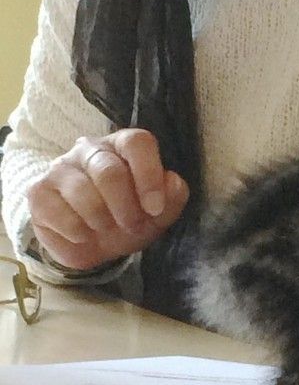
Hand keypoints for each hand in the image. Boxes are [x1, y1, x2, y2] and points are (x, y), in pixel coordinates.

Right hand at [27, 129, 188, 270]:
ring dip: (103, 221)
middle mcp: (90, 150)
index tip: (155, 208)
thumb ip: (172, 197)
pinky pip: (60, 213)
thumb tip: (173, 182)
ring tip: (107, 229)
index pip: (136, 142)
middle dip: (126, 207)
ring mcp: (60, 168)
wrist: (91, 242)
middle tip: (132, 225)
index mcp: (123, 148)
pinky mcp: (38, 192)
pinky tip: (84, 234)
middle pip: (109, 170)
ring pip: (84, 193)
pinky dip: (79, 232)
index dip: (149, 175)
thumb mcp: (158, 214)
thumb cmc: (128, 219)